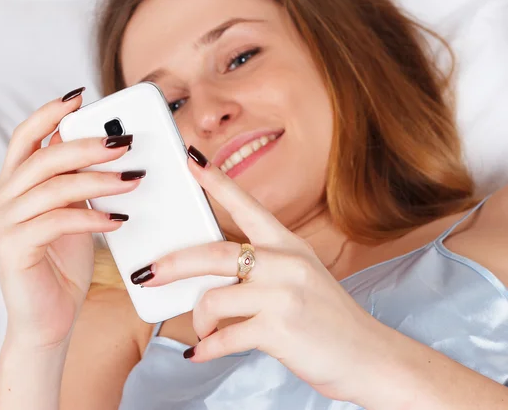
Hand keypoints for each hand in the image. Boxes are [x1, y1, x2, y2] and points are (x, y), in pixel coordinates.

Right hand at [0, 88, 143, 349]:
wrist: (50, 318)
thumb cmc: (64, 263)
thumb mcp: (74, 212)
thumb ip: (77, 182)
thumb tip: (105, 146)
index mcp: (14, 185)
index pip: (26, 138)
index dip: (50, 114)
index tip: (80, 97)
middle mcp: (1, 199)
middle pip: (43, 158)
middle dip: (87, 146)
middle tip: (125, 142)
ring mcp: (3, 224)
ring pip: (53, 187)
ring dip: (98, 180)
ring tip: (133, 178)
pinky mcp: (13, 249)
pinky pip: (56, 221)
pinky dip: (91, 217)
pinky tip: (119, 218)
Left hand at [134, 145, 387, 401]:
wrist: (368, 356)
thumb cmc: (327, 316)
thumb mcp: (299, 277)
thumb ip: (259, 269)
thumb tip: (207, 276)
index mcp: (289, 244)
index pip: (247, 205)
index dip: (216, 181)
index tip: (191, 159)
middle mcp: (286, 263)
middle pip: (214, 253)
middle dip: (173, 263)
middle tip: (147, 273)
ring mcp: (283, 295)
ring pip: (214, 298)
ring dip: (199, 319)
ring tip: (202, 329)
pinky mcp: (279, 330)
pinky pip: (224, 337)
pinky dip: (205, 348)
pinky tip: (199, 352)